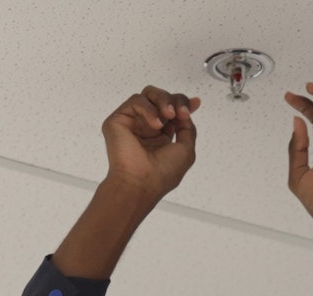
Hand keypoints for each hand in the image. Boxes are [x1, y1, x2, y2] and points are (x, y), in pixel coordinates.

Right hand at [101, 86, 200, 201]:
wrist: (142, 183)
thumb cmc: (160, 175)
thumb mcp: (186, 150)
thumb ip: (188, 128)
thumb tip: (186, 111)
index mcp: (160, 135)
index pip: (171, 110)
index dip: (183, 104)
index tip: (194, 104)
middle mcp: (146, 128)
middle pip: (161, 98)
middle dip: (175, 101)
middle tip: (179, 113)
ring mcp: (132, 123)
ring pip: (148, 95)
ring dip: (163, 101)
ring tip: (169, 115)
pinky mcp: (118, 120)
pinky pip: (135, 100)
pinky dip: (149, 108)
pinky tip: (155, 124)